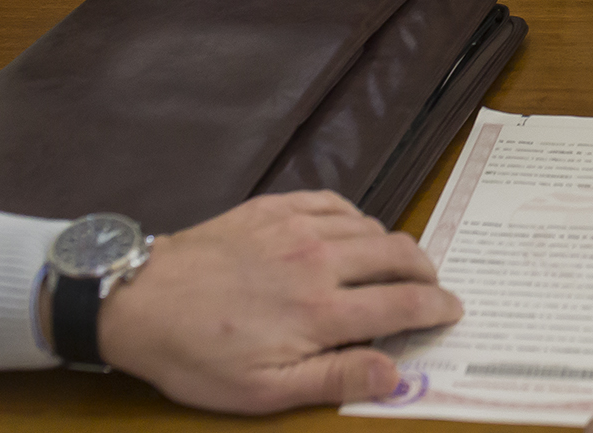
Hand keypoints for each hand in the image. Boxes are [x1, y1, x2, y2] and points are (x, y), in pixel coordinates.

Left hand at [98, 190, 461, 412]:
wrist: (139, 301)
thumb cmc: (198, 356)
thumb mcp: (263, 390)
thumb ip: (335, 378)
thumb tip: (395, 373)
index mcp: (323, 310)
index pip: (404, 303)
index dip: (437, 307)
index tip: (452, 311)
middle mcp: (321, 261)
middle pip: (399, 255)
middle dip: (426, 272)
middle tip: (432, 289)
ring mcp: (297, 227)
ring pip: (371, 226)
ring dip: (393, 246)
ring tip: (394, 266)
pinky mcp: (275, 207)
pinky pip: (335, 203)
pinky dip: (356, 218)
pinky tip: (352, 233)